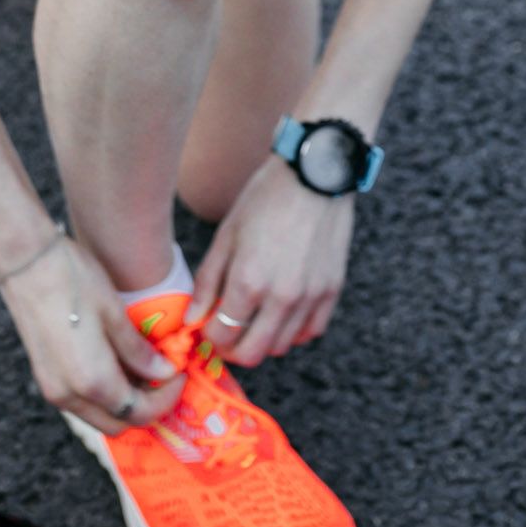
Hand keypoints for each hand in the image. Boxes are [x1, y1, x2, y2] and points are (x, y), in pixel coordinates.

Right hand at [0, 236, 184, 435]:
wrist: (26, 263)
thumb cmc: (74, 280)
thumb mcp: (114, 313)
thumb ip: (139, 352)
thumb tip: (164, 373)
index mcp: (92, 382)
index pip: (138, 412)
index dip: (165, 399)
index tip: (179, 374)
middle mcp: (69, 396)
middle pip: (116, 423)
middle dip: (145, 406)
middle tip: (163, 375)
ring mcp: (52, 389)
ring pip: (97, 414)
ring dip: (123, 400)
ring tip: (142, 366)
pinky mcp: (44, 377)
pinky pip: (81, 401)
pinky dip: (103, 392)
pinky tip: (116, 361)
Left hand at [187, 156, 355, 367]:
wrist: (315, 174)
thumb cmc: (266, 198)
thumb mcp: (227, 234)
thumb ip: (208, 281)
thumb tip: (193, 319)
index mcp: (249, 281)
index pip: (222, 335)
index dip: (208, 337)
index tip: (206, 326)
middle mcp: (282, 297)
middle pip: (252, 352)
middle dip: (232, 348)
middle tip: (226, 331)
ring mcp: (311, 297)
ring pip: (282, 346)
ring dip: (262, 340)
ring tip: (253, 317)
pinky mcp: (332, 290)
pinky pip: (311, 332)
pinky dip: (294, 331)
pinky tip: (281, 312)